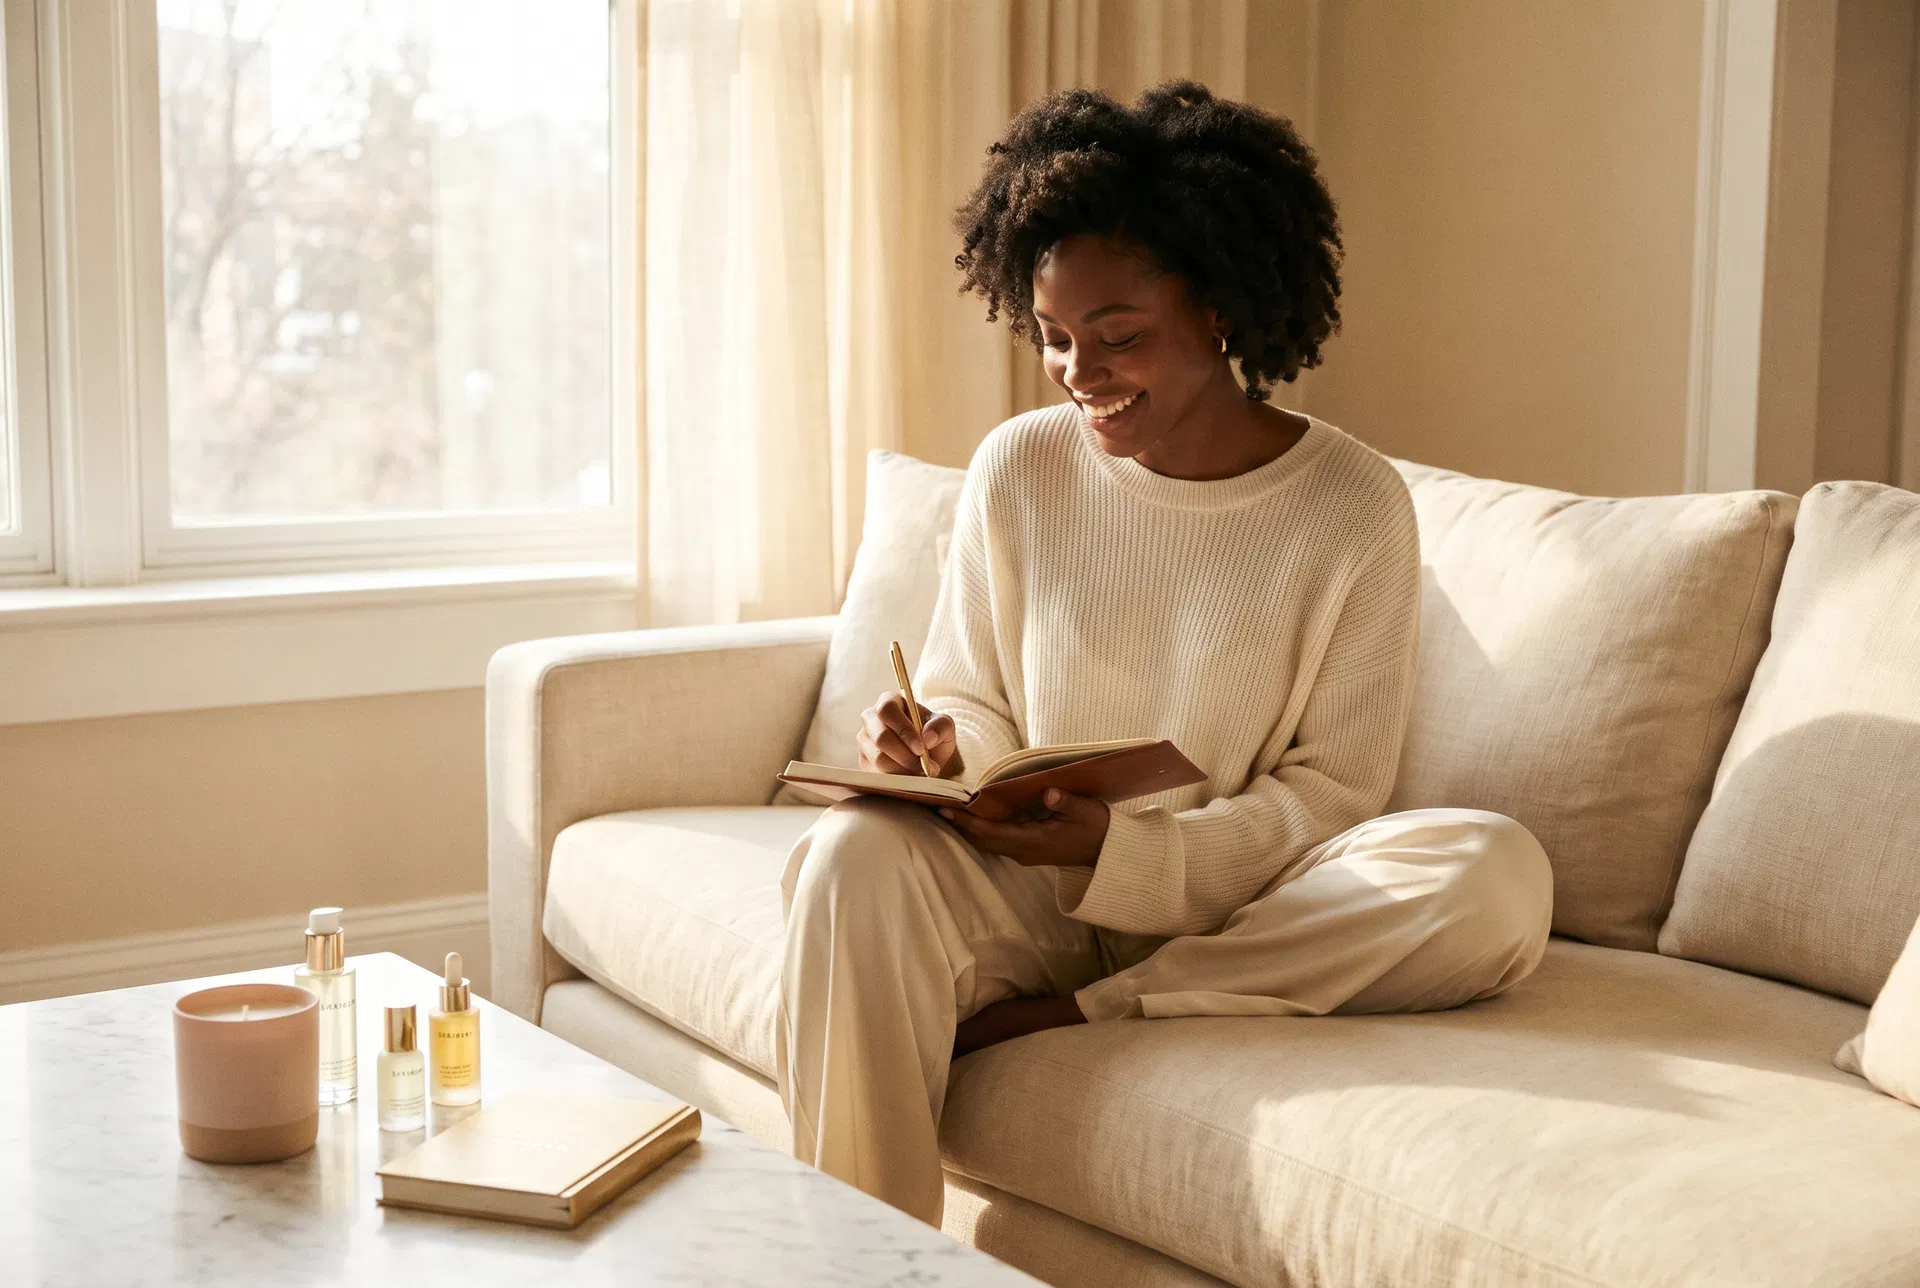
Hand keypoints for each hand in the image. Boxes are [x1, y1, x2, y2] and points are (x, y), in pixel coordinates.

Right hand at [857, 689, 963, 778]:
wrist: (927, 755)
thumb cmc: (933, 735)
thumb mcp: (945, 726)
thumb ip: (941, 726)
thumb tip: (928, 738)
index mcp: (888, 701)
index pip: (887, 711)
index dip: (903, 730)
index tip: (922, 749)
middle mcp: (870, 718)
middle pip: (881, 738)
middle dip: (905, 756)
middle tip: (925, 766)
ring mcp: (864, 740)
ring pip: (878, 758)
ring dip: (903, 769)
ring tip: (922, 772)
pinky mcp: (863, 761)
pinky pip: (876, 774)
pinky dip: (896, 780)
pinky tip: (910, 777)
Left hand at [939, 788, 1108, 867]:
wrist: (1108, 852)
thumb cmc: (1097, 829)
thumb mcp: (1086, 811)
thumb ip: (1066, 802)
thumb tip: (1048, 792)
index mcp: (1033, 842)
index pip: (991, 832)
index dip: (967, 821)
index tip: (947, 809)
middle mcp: (1024, 851)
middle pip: (983, 839)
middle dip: (961, 824)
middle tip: (939, 805)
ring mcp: (1026, 853)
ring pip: (989, 841)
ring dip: (971, 827)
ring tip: (952, 809)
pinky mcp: (1030, 849)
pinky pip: (999, 840)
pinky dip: (984, 829)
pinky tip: (978, 815)